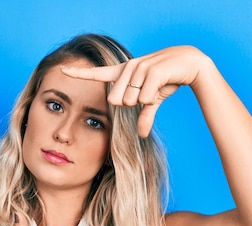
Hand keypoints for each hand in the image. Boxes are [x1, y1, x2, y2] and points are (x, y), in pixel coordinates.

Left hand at [61, 45, 209, 137]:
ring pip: (131, 100)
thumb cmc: (169, 80)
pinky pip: (144, 97)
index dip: (78, 73)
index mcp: (123, 73)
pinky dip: (155, 98)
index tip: (61, 70)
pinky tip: (164, 85)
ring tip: (158, 86)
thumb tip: (142, 135)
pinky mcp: (150, 70)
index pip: (97, 74)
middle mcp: (127, 67)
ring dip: (146, 100)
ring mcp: (138, 67)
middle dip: (132, 104)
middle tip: (148, 93)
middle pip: (116, 101)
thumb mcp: (154, 100)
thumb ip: (145, 115)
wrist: (190, 64)